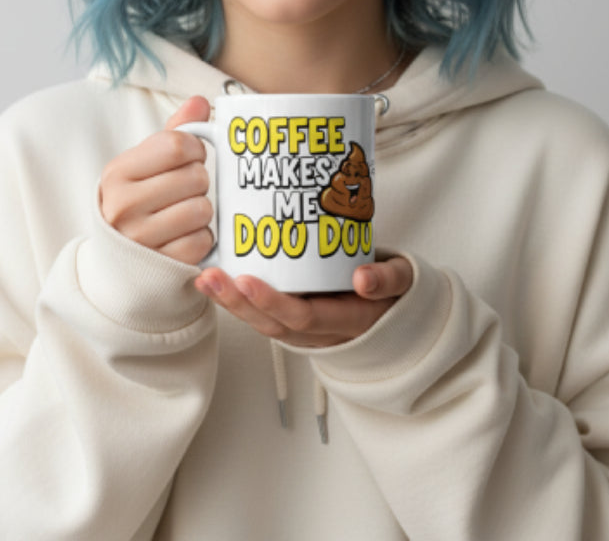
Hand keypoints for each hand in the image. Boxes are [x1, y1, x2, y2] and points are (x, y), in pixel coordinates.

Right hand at [99, 96, 213, 264]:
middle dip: (198, 181)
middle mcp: (123, 205)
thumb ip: (174, 131)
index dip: (194, 148)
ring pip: (202, 208)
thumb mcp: (145, 163)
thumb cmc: (138, 201)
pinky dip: (201, 237)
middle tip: (185, 189)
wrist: (117, 263)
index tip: (189, 157)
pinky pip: (203, 240)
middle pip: (195, 177)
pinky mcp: (161, 266)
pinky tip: (184, 235)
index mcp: (117, 173)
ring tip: (184, 212)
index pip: (176, 144)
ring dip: (202, 210)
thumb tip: (200, 101)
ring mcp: (140, 239)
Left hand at [194, 257, 412, 346]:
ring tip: (204, 279)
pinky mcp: (295, 321)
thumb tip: (364, 279)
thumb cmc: (395, 290)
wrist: (398, 312)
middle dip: (238, 304)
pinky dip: (237, 302)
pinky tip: (215, 282)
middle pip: (273, 324)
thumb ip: (389, 279)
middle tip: (211, 277)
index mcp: (347, 321)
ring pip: (263, 324)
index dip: (272, 302)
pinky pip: (263, 317)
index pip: (302, 317)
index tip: (246, 280)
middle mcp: (322, 332)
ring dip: (231, 305)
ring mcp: (306, 330)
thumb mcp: (404, 282)